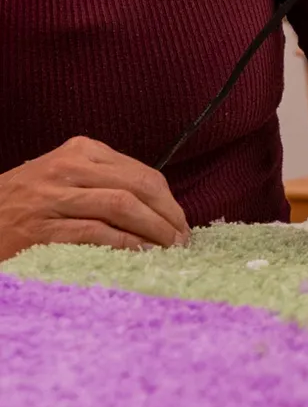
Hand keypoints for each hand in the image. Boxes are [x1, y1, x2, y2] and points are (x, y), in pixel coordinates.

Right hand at [0, 136, 190, 262]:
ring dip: (153, 230)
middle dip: (167, 215)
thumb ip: (104, 182)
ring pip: (122, 206)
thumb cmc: (26, 202)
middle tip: (182, 240)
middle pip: (138, 187)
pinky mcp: (40, 227)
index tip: (181, 222)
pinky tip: (140, 254)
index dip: (169, 200)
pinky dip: (123, 243)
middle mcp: (70, 167)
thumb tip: (158, 209)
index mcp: (82, 151)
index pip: (142, 172)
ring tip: (169, 249)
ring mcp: (53, 196)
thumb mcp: (66, 178)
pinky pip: (94, 232)